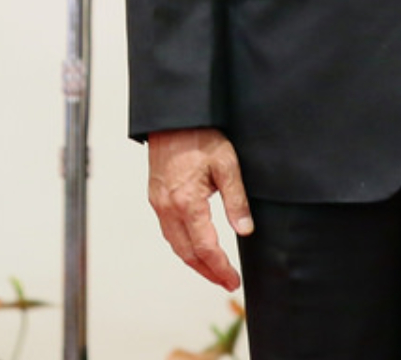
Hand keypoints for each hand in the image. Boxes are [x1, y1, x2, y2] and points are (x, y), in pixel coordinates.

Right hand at [146, 127, 252, 290]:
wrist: (172, 117)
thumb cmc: (200, 136)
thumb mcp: (227, 165)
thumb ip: (236, 200)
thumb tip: (245, 230)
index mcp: (187, 202)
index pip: (205, 248)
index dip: (220, 268)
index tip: (233, 280)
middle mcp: (168, 207)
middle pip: (186, 253)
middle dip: (207, 272)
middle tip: (226, 282)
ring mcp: (158, 203)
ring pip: (175, 244)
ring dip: (194, 262)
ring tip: (212, 271)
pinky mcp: (155, 196)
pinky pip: (168, 230)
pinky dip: (182, 245)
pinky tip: (194, 247)